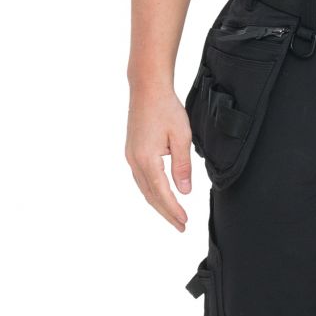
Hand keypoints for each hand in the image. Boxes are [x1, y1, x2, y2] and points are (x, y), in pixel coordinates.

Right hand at [127, 86, 194, 229]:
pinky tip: (161, 196)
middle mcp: (135, 161)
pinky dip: (152, 192)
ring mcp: (131, 156)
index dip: (173, 210)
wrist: (147, 89)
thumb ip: (182, 165)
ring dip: (158, 204)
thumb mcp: (181, 137)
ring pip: (144, 189)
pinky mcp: (132, 152)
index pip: (161, 193)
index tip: (184, 222)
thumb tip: (184, 190)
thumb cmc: (166, 108)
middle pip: (150, 195)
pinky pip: (141, 179)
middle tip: (181, 226)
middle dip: (166, 213)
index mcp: (147, 159)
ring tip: (173, 216)